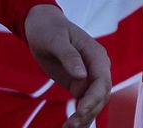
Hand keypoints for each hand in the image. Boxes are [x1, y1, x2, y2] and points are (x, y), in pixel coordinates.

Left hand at [23, 3, 110, 127]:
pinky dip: (79, 116)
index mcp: (96, 55)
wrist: (40, 25)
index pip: (102, 81)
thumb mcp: (55, 39)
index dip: (93, 99)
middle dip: (88, 112)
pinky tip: (70, 127)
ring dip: (84, 118)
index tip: (81, 111)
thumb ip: (69, 56)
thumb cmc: (48, 28)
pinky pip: (84, 103)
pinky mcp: (80, 85)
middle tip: (71, 125)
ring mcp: (89, 78)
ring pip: (94, 103)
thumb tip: (82, 75)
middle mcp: (97, 68)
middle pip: (100, 96)